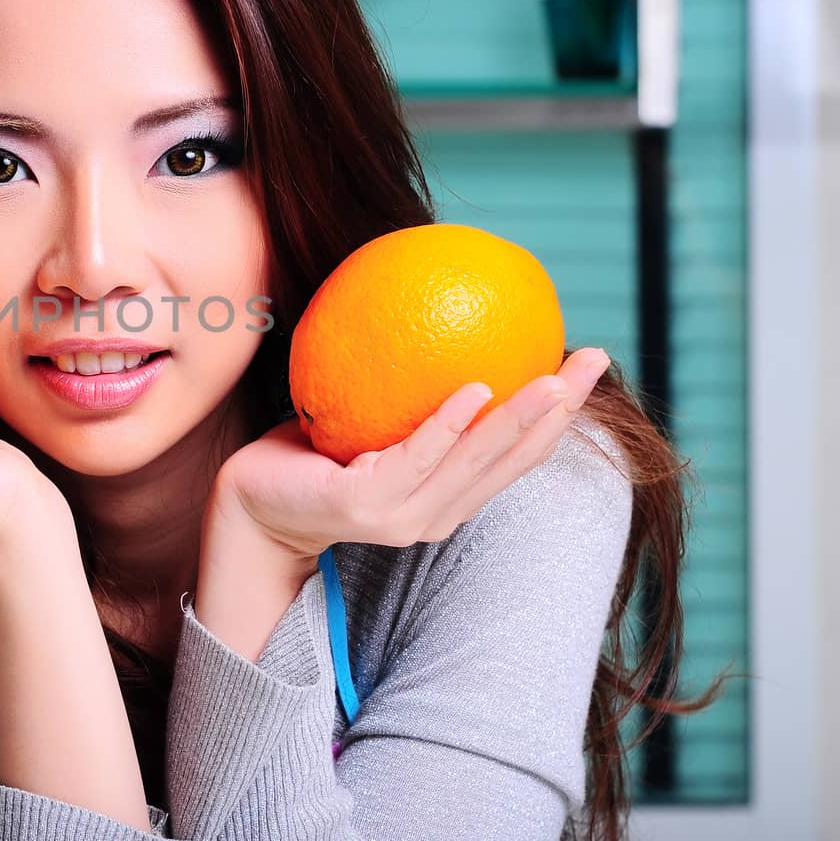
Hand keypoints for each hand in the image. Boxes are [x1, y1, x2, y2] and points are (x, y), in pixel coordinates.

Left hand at [213, 347, 611, 560]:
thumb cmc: (312, 458)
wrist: (249, 504)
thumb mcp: (374, 427)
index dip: (560, 414)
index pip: (515, 456)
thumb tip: (444, 324)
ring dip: (518, 418)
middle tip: (593, 359)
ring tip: (554, 379)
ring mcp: (401, 518)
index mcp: (446, 499)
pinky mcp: (364, 508)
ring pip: (473, 462)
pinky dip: (447, 427)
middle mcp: (434, 515)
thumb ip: (412, 401)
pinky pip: (414, 458)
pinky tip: (475, 389)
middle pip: (511, 459)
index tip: (589, 364)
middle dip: (559, 410)